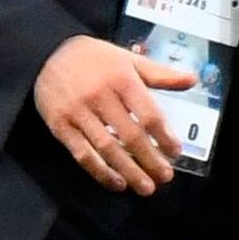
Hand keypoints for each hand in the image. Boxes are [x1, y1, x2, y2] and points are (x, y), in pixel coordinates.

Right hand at [34, 34, 195, 197]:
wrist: (46, 52)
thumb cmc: (93, 58)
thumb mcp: (128, 59)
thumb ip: (160, 74)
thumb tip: (192, 80)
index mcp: (121, 79)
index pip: (148, 113)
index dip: (164, 136)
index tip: (175, 151)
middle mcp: (100, 96)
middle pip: (130, 135)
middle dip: (150, 159)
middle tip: (165, 176)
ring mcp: (78, 113)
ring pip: (107, 148)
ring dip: (128, 170)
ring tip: (146, 187)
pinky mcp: (60, 126)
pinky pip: (82, 154)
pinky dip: (100, 171)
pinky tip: (117, 182)